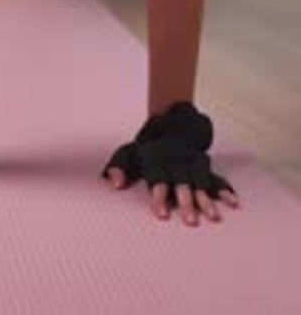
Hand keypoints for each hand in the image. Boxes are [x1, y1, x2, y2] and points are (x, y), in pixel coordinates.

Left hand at [101, 101, 239, 225]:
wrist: (170, 124)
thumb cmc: (146, 149)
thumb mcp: (128, 152)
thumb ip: (118, 166)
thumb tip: (113, 183)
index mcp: (157, 160)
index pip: (157, 179)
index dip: (159, 197)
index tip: (161, 216)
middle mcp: (176, 162)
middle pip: (182, 182)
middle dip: (187, 201)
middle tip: (191, 222)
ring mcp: (192, 162)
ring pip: (201, 180)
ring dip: (207, 198)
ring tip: (213, 217)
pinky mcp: (204, 164)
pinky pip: (216, 177)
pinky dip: (225, 189)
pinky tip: (233, 202)